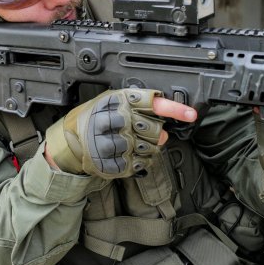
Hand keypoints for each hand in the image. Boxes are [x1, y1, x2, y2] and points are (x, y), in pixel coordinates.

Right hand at [44, 89, 195, 177]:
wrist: (72, 141)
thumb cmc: (94, 118)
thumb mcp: (112, 101)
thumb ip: (140, 111)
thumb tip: (164, 133)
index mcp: (119, 101)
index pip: (154, 103)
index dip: (176, 109)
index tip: (191, 114)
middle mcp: (119, 121)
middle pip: (157, 130)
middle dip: (153, 132)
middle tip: (137, 130)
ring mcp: (117, 144)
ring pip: (152, 148)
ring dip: (147, 147)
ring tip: (129, 142)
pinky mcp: (116, 163)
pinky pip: (143, 163)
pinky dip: (140, 160)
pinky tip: (126, 154)